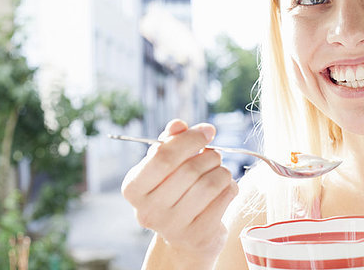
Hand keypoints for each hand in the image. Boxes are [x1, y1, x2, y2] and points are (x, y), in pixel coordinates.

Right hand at [121, 119, 238, 266]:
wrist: (183, 238)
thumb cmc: (173, 191)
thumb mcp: (166, 165)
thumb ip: (170, 141)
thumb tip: (178, 124)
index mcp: (133, 188)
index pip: (162, 156)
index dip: (189, 139)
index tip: (208, 131)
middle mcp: (148, 211)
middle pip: (189, 170)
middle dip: (209, 155)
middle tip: (215, 154)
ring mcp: (172, 227)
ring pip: (209, 184)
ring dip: (222, 171)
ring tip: (220, 170)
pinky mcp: (197, 237)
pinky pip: (223, 199)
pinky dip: (230, 187)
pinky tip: (225, 187)